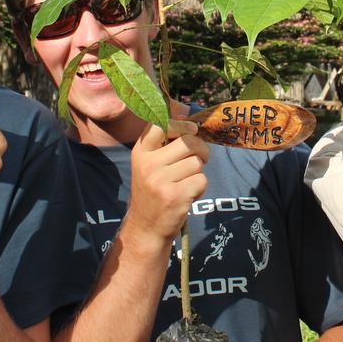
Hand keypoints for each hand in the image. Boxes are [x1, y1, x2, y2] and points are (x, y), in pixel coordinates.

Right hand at [123, 118, 208, 248]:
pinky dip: (200, 188)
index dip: (181, 124)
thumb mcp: (149, 164)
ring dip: (198, 172)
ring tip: (185, 183)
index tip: (191, 129)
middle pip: (189, 141)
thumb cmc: (153, 191)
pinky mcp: (175, 196)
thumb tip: (187, 114)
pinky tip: (187, 194)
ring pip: (197, 162)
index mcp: (140, 152)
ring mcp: (160, 180)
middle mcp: (148, 164)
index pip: (160, 124)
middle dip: (201, 149)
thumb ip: (164, 142)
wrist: (146, 228)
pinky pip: (202, 180)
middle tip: (197, 160)